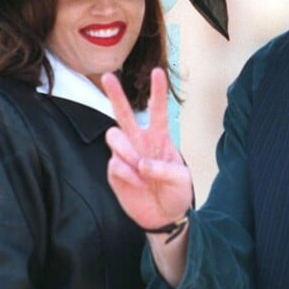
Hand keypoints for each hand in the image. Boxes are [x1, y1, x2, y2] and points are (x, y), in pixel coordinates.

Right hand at [101, 68, 192, 230]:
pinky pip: (114, 165)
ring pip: (114, 137)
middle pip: (123, 113)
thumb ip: (164, 169)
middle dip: (115, 94)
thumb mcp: (181, 180)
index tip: (157, 72)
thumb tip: (141, 164)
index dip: (158, 92)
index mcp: (159, 137)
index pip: (158, 110)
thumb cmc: (176, 192)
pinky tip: (137, 185)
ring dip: (126, 150)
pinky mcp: (114, 172)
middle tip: (108, 76)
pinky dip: (127, 176)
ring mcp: (124, 155)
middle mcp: (139, 141)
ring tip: (140, 169)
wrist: (164, 216)